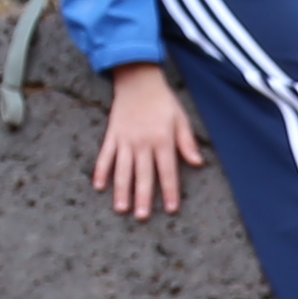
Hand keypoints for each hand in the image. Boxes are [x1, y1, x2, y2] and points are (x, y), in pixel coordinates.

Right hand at [93, 64, 197, 219]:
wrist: (138, 81)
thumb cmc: (163, 101)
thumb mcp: (181, 119)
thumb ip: (187, 142)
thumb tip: (198, 163)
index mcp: (162, 139)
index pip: (167, 171)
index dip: (169, 191)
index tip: (170, 209)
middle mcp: (143, 142)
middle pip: (143, 175)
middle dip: (143, 198)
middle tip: (142, 217)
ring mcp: (125, 140)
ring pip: (122, 169)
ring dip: (121, 190)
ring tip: (121, 209)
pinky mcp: (112, 135)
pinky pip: (105, 155)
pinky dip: (101, 170)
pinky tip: (99, 186)